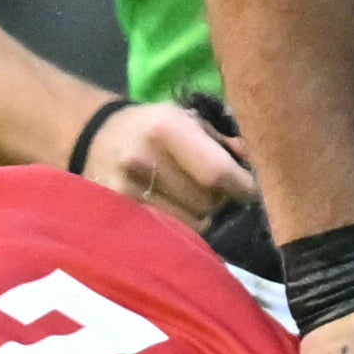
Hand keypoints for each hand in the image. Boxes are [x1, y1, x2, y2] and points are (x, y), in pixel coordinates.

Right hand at [79, 100, 257, 226]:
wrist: (94, 138)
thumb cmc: (153, 126)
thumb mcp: (187, 119)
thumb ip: (224, 142)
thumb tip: (259, 164)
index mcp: (166, 128)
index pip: (218, 173)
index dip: (244, 187)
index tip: (251, 190)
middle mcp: (143, 159)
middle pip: (207, 204)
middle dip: (221, 202)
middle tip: (218, 193)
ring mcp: (127, 191)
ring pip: (191, 225)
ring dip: (202, 218)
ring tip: (195, 202)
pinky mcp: (119, 214)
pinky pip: (168, 233)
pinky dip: (181, 228)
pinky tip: (178, 213)